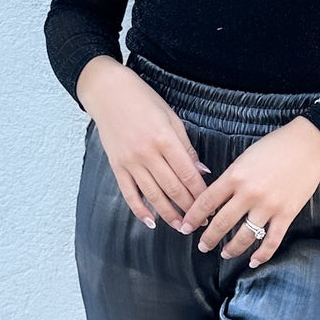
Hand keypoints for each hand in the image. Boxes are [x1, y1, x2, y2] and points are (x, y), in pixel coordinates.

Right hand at [78, 57, 209, 228]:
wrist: (108, 92)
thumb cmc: (142, 100)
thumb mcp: (171, 118)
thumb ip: (186, 147)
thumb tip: (202, 172)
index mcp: (165, 140)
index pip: (188, 175)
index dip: (201, 194)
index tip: (211, 205)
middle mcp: (147, 154)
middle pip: (173, 189)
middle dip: (190, 208)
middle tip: (202, 221)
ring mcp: (130, 162)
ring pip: (153, 195)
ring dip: (169, 214)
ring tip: (182, 227)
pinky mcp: (117, 166)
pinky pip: (129, 194)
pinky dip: (140, 210)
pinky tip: (150, 222)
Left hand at [178, 116, 319, 267]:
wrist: (308, 145)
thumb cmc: (276, 146)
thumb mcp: (245, 157)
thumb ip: (231, 177)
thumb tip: (217, 197)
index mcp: (235, 176)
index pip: (206, 201)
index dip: (193, 217)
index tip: (185, 227)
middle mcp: (248, 193)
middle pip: (221, 222)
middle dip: (208, 238)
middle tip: (202, 246)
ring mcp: (268, 206)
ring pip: (244, 236)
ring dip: (231, 249)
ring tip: (224, 253)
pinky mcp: (286, 214)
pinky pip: (271, 241)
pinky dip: (261, 255)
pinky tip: (253, 261)